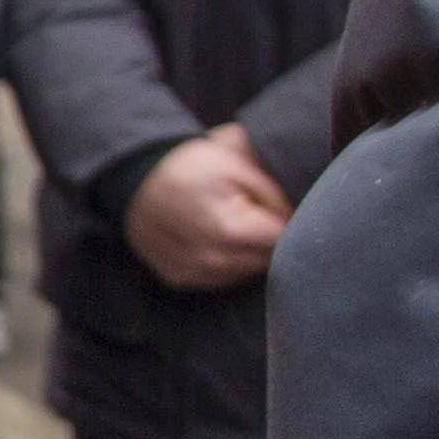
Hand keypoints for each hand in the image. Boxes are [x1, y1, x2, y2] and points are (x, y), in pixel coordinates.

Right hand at [122, 122, 293, 292]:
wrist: (135, 174)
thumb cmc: (193, 162)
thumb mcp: (238, 159)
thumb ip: (275, 190)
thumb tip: (303, 216)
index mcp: (227, 227)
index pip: (283, 240)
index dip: (289, 222)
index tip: (280, 206)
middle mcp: (207, 258)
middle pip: (266, 261)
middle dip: (270, 240)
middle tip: (258, 213)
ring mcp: (189, 271)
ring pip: (245, 274)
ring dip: (249, 253)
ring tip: (237, 224)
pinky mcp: (177, 278)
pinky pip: (219, 279)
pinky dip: (225, 262)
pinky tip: (217, 237)